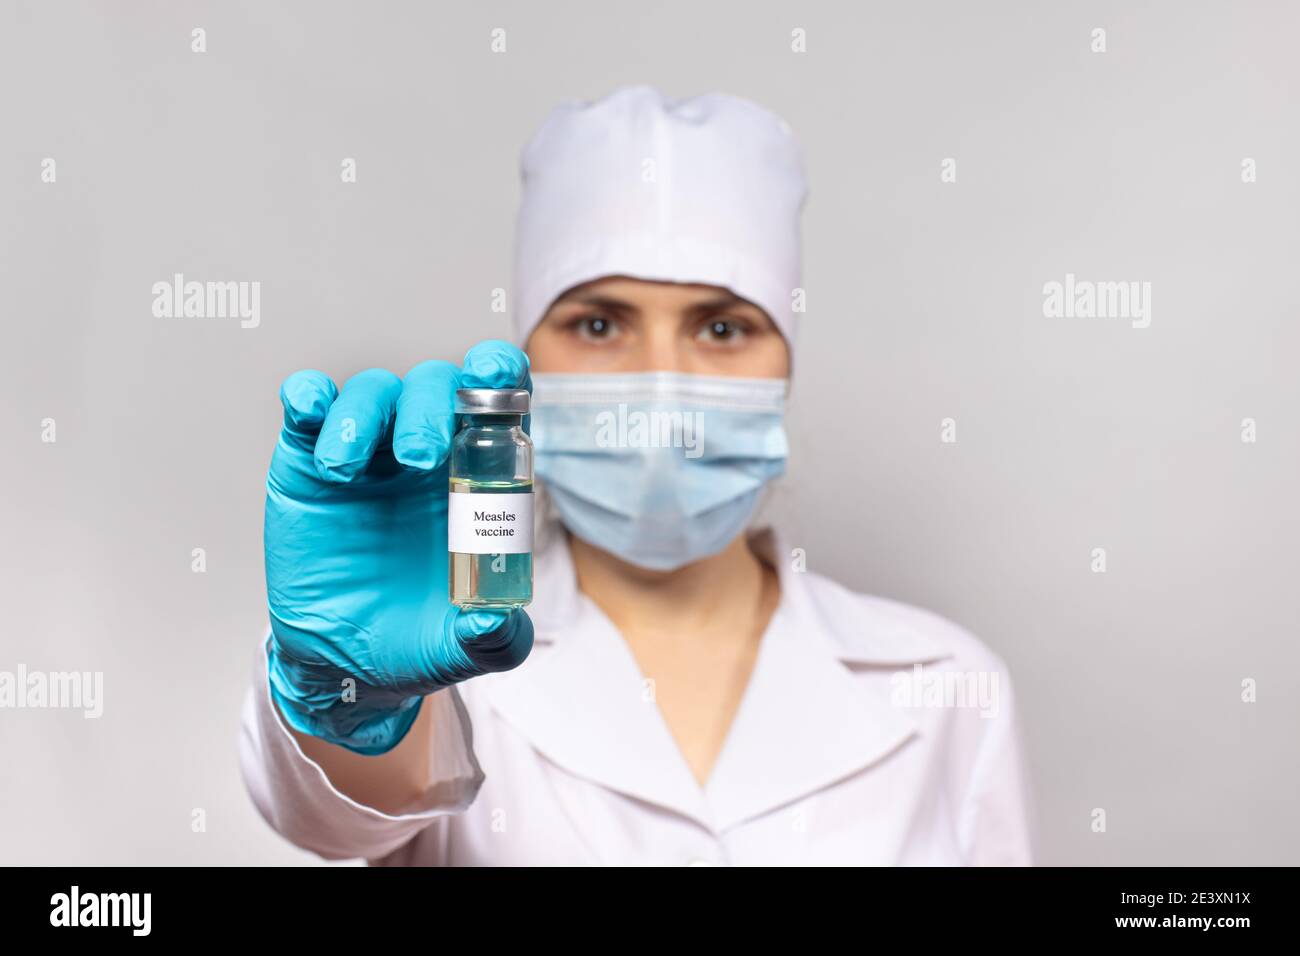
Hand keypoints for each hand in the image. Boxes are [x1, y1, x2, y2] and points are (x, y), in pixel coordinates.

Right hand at [264, 340, 533, 753]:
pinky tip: (310, 408)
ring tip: (346, 466)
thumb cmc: (415, 639)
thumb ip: (493, 638)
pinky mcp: (309, 464)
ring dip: (363, 413)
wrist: (343, 663)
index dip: (497, 372)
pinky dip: (309, 397)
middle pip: (435, 388)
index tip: (495, 374)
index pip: (496, 402)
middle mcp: (424, 452)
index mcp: (475, 477)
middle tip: (421, 457)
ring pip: (374, 392)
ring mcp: (367, 453)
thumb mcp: (463, 647)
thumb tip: (496, 620)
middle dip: (431, 406)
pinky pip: (309, 411)